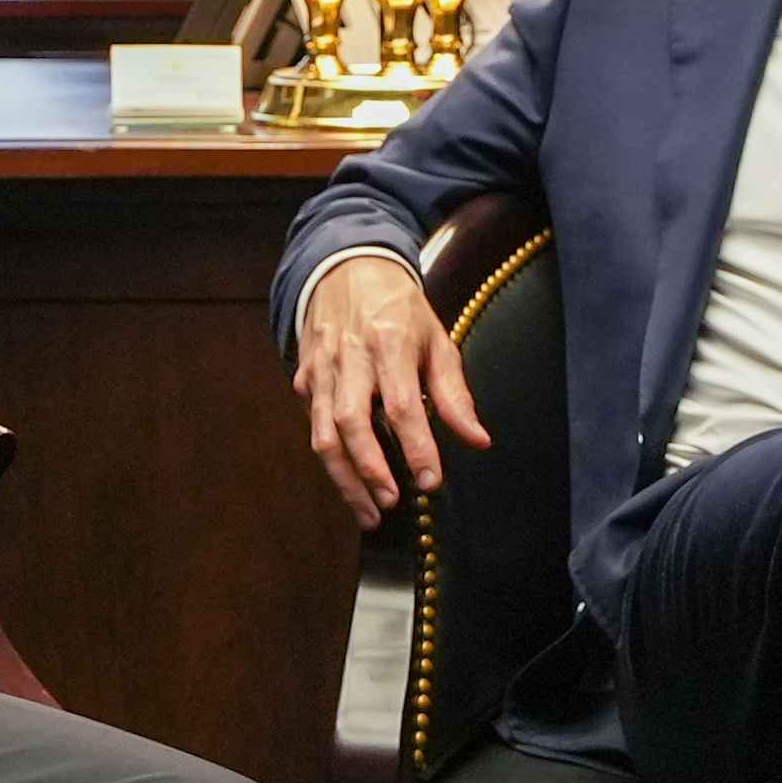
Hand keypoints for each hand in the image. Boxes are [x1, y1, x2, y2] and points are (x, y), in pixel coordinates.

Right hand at [296, 251, 489, 523]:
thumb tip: (478, 441)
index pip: (401, 403)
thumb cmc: (399, 310)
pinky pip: (312, 427)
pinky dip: (332, 460)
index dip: (416, 446)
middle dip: (370, 470)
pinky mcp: (303, 380)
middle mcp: (350, 357)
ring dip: (345, 479)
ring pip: (322, 434)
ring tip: (369, 513)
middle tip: (392, 503)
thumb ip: (454, 394)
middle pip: (351, 423)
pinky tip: (351, 484)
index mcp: (390, 342)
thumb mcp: (437, 340)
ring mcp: (320, 369)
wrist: (345, 269)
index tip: (432, 481)